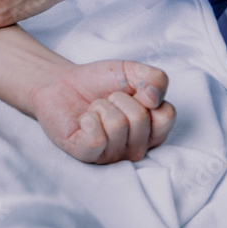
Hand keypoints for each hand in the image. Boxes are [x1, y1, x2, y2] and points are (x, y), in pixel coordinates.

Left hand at [31, 60, 176, 163]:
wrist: (60, 83)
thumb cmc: (98, 83)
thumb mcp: (131, 71)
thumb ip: (155, 78)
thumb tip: (154, 97)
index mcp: (152, 130)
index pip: (166, 115)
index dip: (145, 95)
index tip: (131, 92)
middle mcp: (136, 147)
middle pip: (140, 118)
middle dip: (118, 99)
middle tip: (106, 101)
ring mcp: (113, 155)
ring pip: (117, 125)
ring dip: (100, 107)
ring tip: (93, 109)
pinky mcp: (88, 156)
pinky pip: (97, 139)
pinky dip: (88, 120)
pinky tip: (83, 119)